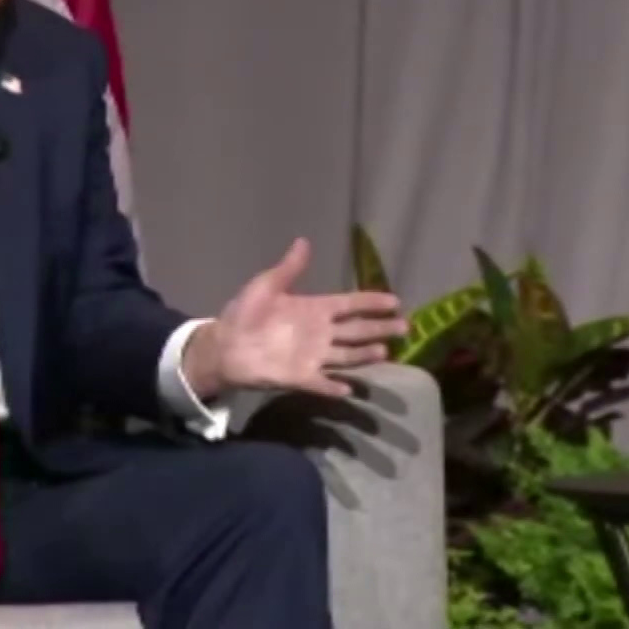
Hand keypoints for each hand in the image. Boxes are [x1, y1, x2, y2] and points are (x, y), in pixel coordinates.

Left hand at [183, 238, 406, 400]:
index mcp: (314, 309)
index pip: (349, 304)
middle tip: (404, 327)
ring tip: (385, 352)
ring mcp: (312, 356)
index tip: (395, 301)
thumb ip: (288, 268)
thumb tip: (304, 241)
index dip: (371, 302)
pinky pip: (322, 383)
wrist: (223, 344)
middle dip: (380, 328)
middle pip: (357, 330)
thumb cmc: (244, 313)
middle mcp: (320, 333)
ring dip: (364, 354)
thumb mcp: (266, 286)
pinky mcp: (300, 377)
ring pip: (347, 356)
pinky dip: (334, 386)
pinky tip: (350, 388)